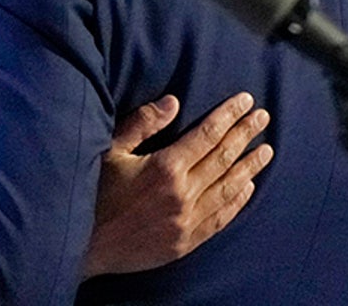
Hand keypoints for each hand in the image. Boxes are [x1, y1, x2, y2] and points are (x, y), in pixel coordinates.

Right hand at [83, 91, 273, 276]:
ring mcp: (186, 222)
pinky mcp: (184, 244)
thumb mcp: (110, 151)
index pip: (208, 135)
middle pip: (224, 158)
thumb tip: (172, 102)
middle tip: (263, 118)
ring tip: (266, 151)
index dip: (230, 115)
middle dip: (245, 135)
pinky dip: (237, 202)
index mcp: (165, 168)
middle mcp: (182, 195)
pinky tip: (248, 189)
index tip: (247, 101)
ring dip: (249, 167)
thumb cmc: (92, 194)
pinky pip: (219, 219)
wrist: (82, 247)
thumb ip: (142, 124)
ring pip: (228, 189)